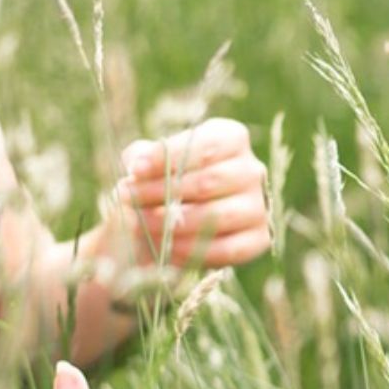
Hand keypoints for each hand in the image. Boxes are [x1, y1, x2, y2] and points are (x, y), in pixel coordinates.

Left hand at [114, 117, 270, 267]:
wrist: (187, 221)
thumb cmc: (169, 182)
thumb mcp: (154, 161)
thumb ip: (143, 156)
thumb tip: (136, 164)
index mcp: (232, 138)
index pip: (203, 146)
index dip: (167, 158)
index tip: (134, 170)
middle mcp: (252, 170)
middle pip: (207, 182)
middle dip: (162, 192)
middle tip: (128, 199)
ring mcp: (259, 206)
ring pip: (216, 216)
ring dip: (172, 223)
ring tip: (140, 225)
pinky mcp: (260, 239)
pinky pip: (226, 248)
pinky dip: (192, 250)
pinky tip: (165, 249)